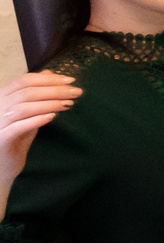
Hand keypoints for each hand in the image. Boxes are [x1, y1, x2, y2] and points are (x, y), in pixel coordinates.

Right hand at [0, 72, 80, 197]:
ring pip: (23, 107)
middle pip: (26, 92)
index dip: (48, 79)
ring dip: (49, 103)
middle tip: (76, 92)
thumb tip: (51, 75)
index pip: (23, 81)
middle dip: (54, 90)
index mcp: (1, 98)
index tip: (70, 80)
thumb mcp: (28, 113)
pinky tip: (52, 117)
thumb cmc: (15, 138)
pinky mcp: (1, 139)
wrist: (2, 166)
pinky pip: (17, 127)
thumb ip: (37, 96)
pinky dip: (36, 119)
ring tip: (69, 103)